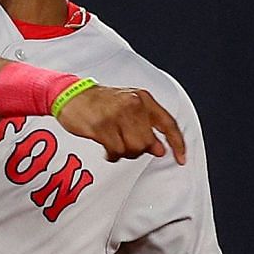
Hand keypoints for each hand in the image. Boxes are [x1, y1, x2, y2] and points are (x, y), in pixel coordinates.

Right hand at [55, 85, 187, 163]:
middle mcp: (133, 104)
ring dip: (124, 152)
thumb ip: (147, 127)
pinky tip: (107, 149)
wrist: (72, 95)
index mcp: (143, 99)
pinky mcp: (102, 126)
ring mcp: (117, 115)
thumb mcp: (128, 108)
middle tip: (126, 144)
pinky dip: (113, 155)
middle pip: (148, 142)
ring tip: (115, 144)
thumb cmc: (101, 103)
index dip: (178, 143)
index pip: (168, 124)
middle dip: (139, 149)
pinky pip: (116, 151)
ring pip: (133, 148)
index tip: (181, 158)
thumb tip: (160, 150)